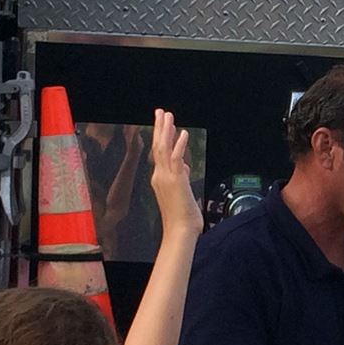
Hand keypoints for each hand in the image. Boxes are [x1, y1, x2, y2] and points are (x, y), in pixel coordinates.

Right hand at [148, 110, 198, 234]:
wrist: (179, 232)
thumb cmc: (181, 218)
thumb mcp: (182, 193)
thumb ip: (182, 178)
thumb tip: (185, 167)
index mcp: (160, 179)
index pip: (161, 154)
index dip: (163, 138)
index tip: (165, 125)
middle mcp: (160, 176)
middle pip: (158, 146)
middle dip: (159, 128)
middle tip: (160, 112)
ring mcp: (166, 177)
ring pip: (163, 148)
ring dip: (166, 130)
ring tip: (167, 115)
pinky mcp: (175, 180)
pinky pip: (176, 158)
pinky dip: (179, 144)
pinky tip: (182, 132)